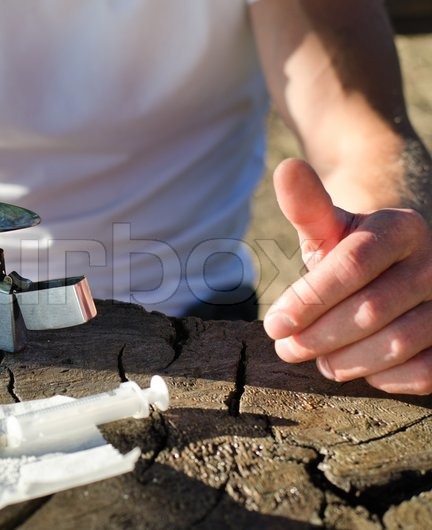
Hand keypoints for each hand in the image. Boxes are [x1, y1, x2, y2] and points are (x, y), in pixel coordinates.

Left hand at [263, 159, 431, 394]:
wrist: (400, 262)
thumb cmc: (351, 248)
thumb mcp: (327, 227)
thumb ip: (307, 205)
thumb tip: (285, 168)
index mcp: (401, 228)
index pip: (352, 265)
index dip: (309, 299)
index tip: (274, 324)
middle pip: (372, 310)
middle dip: (319, 336)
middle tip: (287, 348)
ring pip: (399, 343)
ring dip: (347, 360)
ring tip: (317, 359)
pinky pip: (427, 370)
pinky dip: (386, 377)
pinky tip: (357, 367)